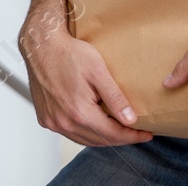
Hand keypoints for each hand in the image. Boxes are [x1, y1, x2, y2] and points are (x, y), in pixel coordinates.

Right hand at [19, 11, 152, 146]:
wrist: (41, 46)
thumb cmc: (68, 53)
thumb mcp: (98, 71)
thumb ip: (114, 98)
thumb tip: (130, 119)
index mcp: (79, 112)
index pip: (112, 134)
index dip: (132, 136)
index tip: (146, 134)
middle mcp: (64, 122)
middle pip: (99, 140)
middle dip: (120, 138)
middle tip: (136, 132)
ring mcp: (53, 122)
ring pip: (84, 139)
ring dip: (103, 137)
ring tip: (119, 129)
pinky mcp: (45, 118)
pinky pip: (70, 133)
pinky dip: (85, 132)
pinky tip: (95, 124)